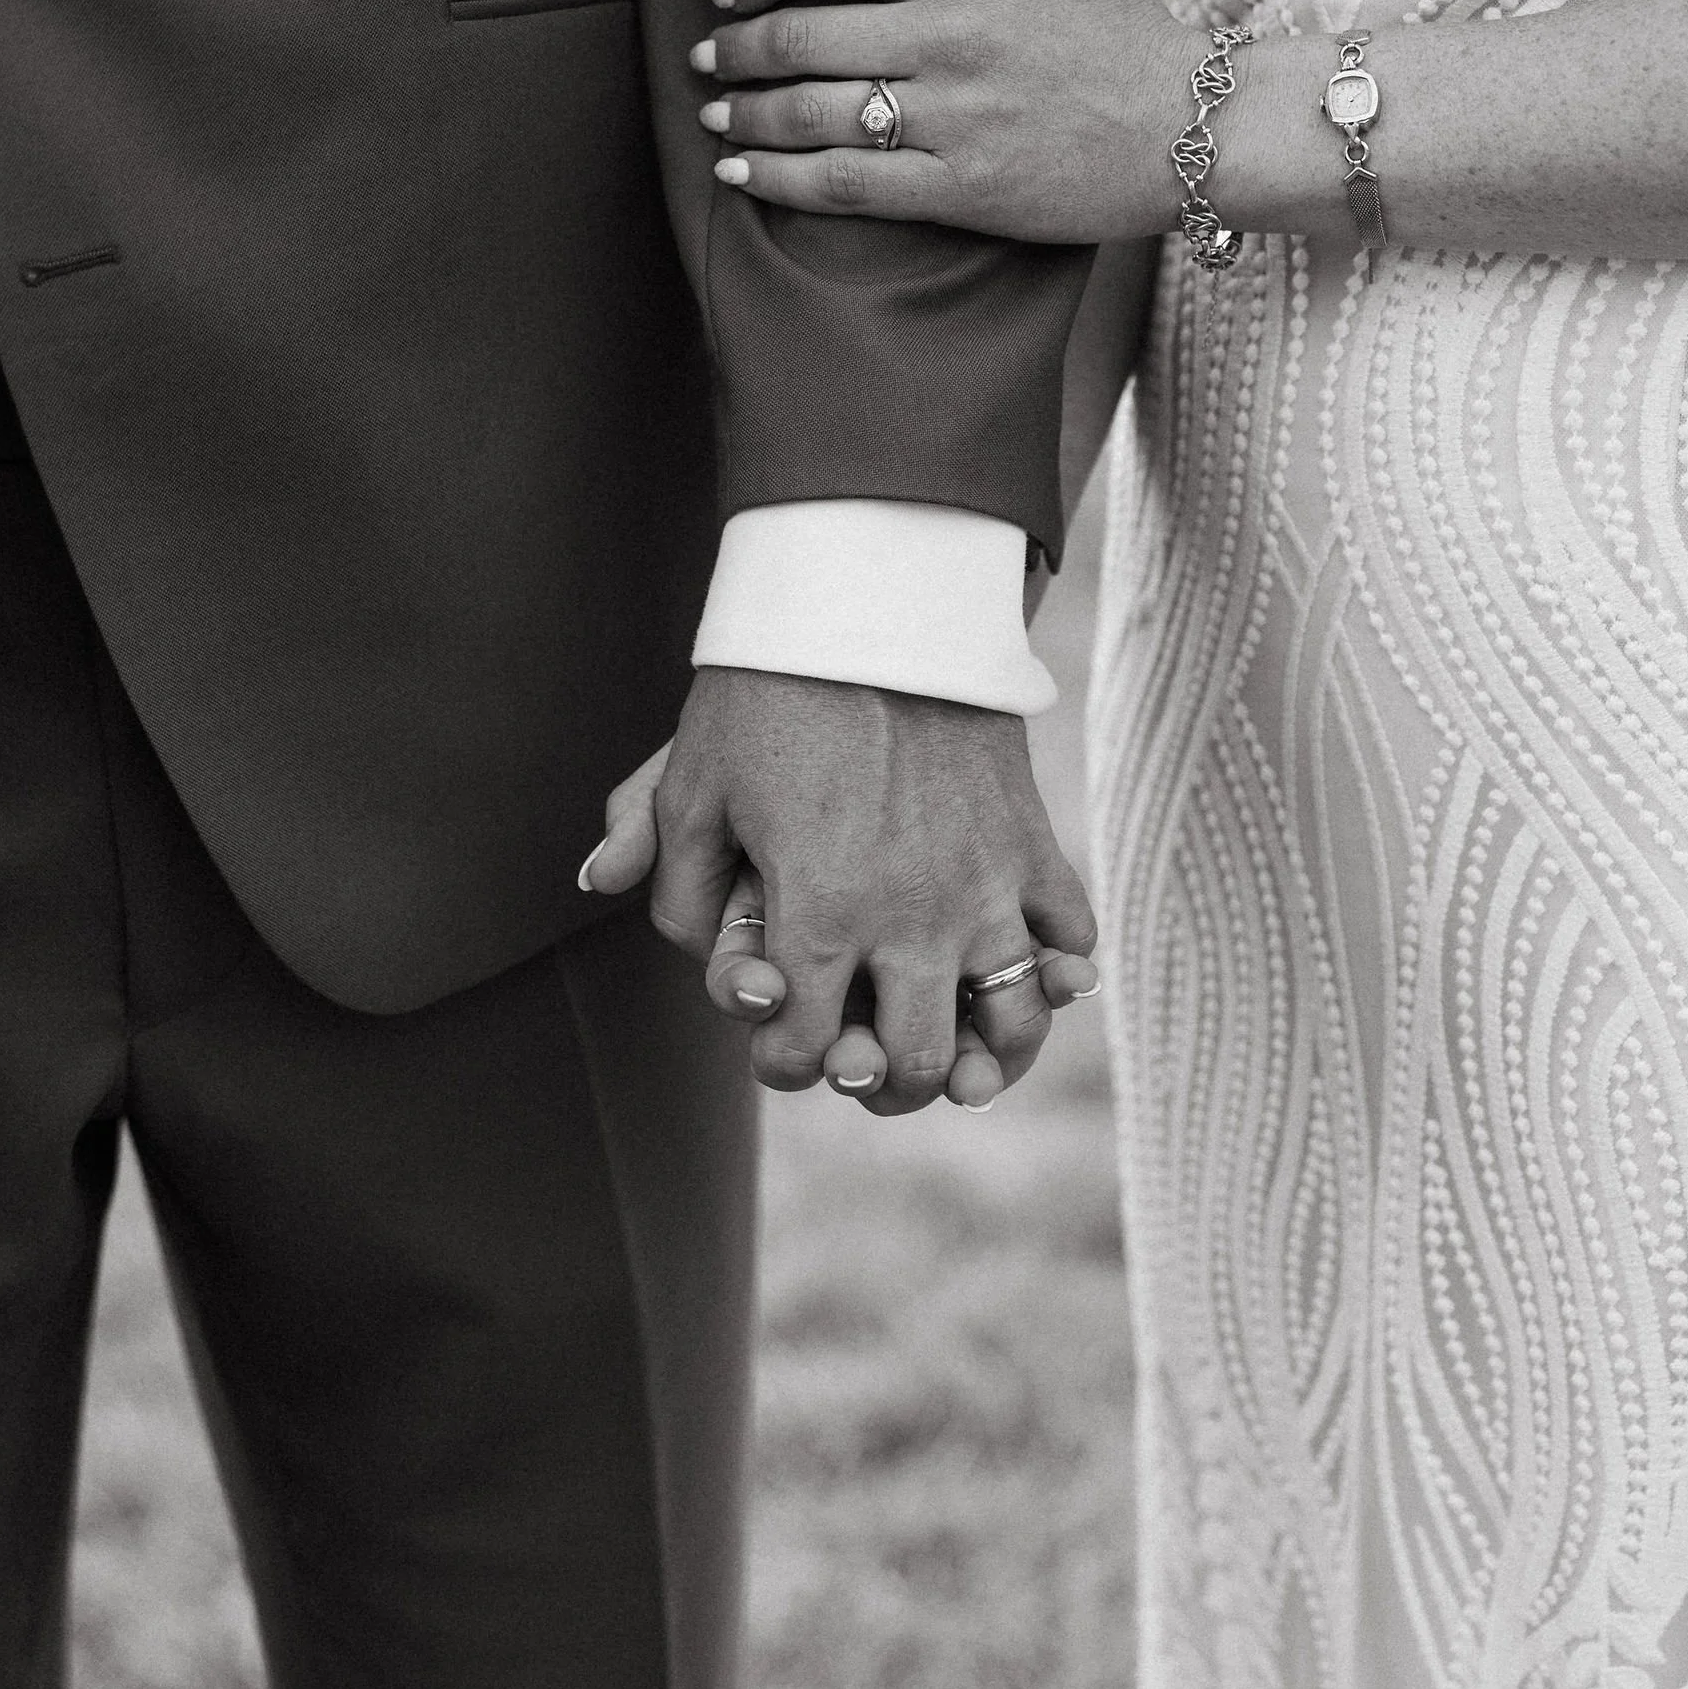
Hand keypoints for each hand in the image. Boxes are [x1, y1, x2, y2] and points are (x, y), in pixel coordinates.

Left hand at [583, 672, 1097, 1116]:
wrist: (879, 604)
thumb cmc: (769, 693)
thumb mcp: (691, 782)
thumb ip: (663, 870)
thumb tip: (617, 897)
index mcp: (819, 919)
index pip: (807, 1053)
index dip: (785, 1062)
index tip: (781, 1042)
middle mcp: (911, 922)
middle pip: (913, 1066)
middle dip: (880, 1084)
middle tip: (864, 1060)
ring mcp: (986, 889)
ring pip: (1009, 1026)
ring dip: (981, 1054)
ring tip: (954, 1044)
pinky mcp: (1033, 846)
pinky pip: (1070, 940)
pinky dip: (1057, 970)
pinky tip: (1022, 967)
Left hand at [690, 0, 1208, 243]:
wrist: (1192, 128)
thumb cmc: (1122, 25)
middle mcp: (945, 37)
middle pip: (799, 34)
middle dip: (734, 46)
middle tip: (710, 54)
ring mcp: (951, 116)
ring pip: (810, 111)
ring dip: (743, 112)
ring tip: (716, 109)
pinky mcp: (959, 188)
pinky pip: (844, 185)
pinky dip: (777, 178)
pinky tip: (738, 171)